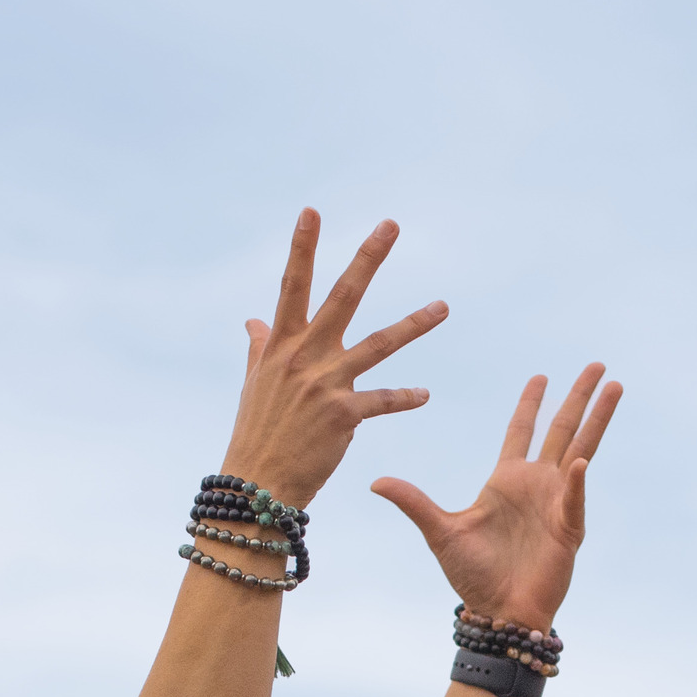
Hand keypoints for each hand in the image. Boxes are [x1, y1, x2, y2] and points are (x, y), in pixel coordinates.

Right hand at [223, 211, 448, 506]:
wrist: (257, 485)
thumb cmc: (256, 433)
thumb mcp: (254, 385)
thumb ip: (259, 348)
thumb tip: (253, 320)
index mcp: (282, 345)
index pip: (292, 287)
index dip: (301, 248)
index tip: (311, 211)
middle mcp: (304, 357)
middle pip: (342, 297)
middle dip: (367, 259)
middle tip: (390, 226)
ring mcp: (325, 384)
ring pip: (379, 344)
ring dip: (415, 324)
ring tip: (444, 307)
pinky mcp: (344, 415)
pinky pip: (384, 400)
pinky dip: (406, 397)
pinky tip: (425, 395)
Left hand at [370, 365, 621, 629]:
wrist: (498, 612)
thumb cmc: (472, 576)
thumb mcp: (440, 532)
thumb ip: (414, 503)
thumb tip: (374, 481)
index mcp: (507, 480)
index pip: (522, 431)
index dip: (532, 403)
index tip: (542, 376)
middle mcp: (536, 485)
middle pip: (561, 429)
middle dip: (578, 396)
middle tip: (597, 364)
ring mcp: (557, 504)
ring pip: (582, 450)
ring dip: (597, 419)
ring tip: (614, 387)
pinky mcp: (568, 529)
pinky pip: (574, 498)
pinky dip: (576, 482)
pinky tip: (578, 461)